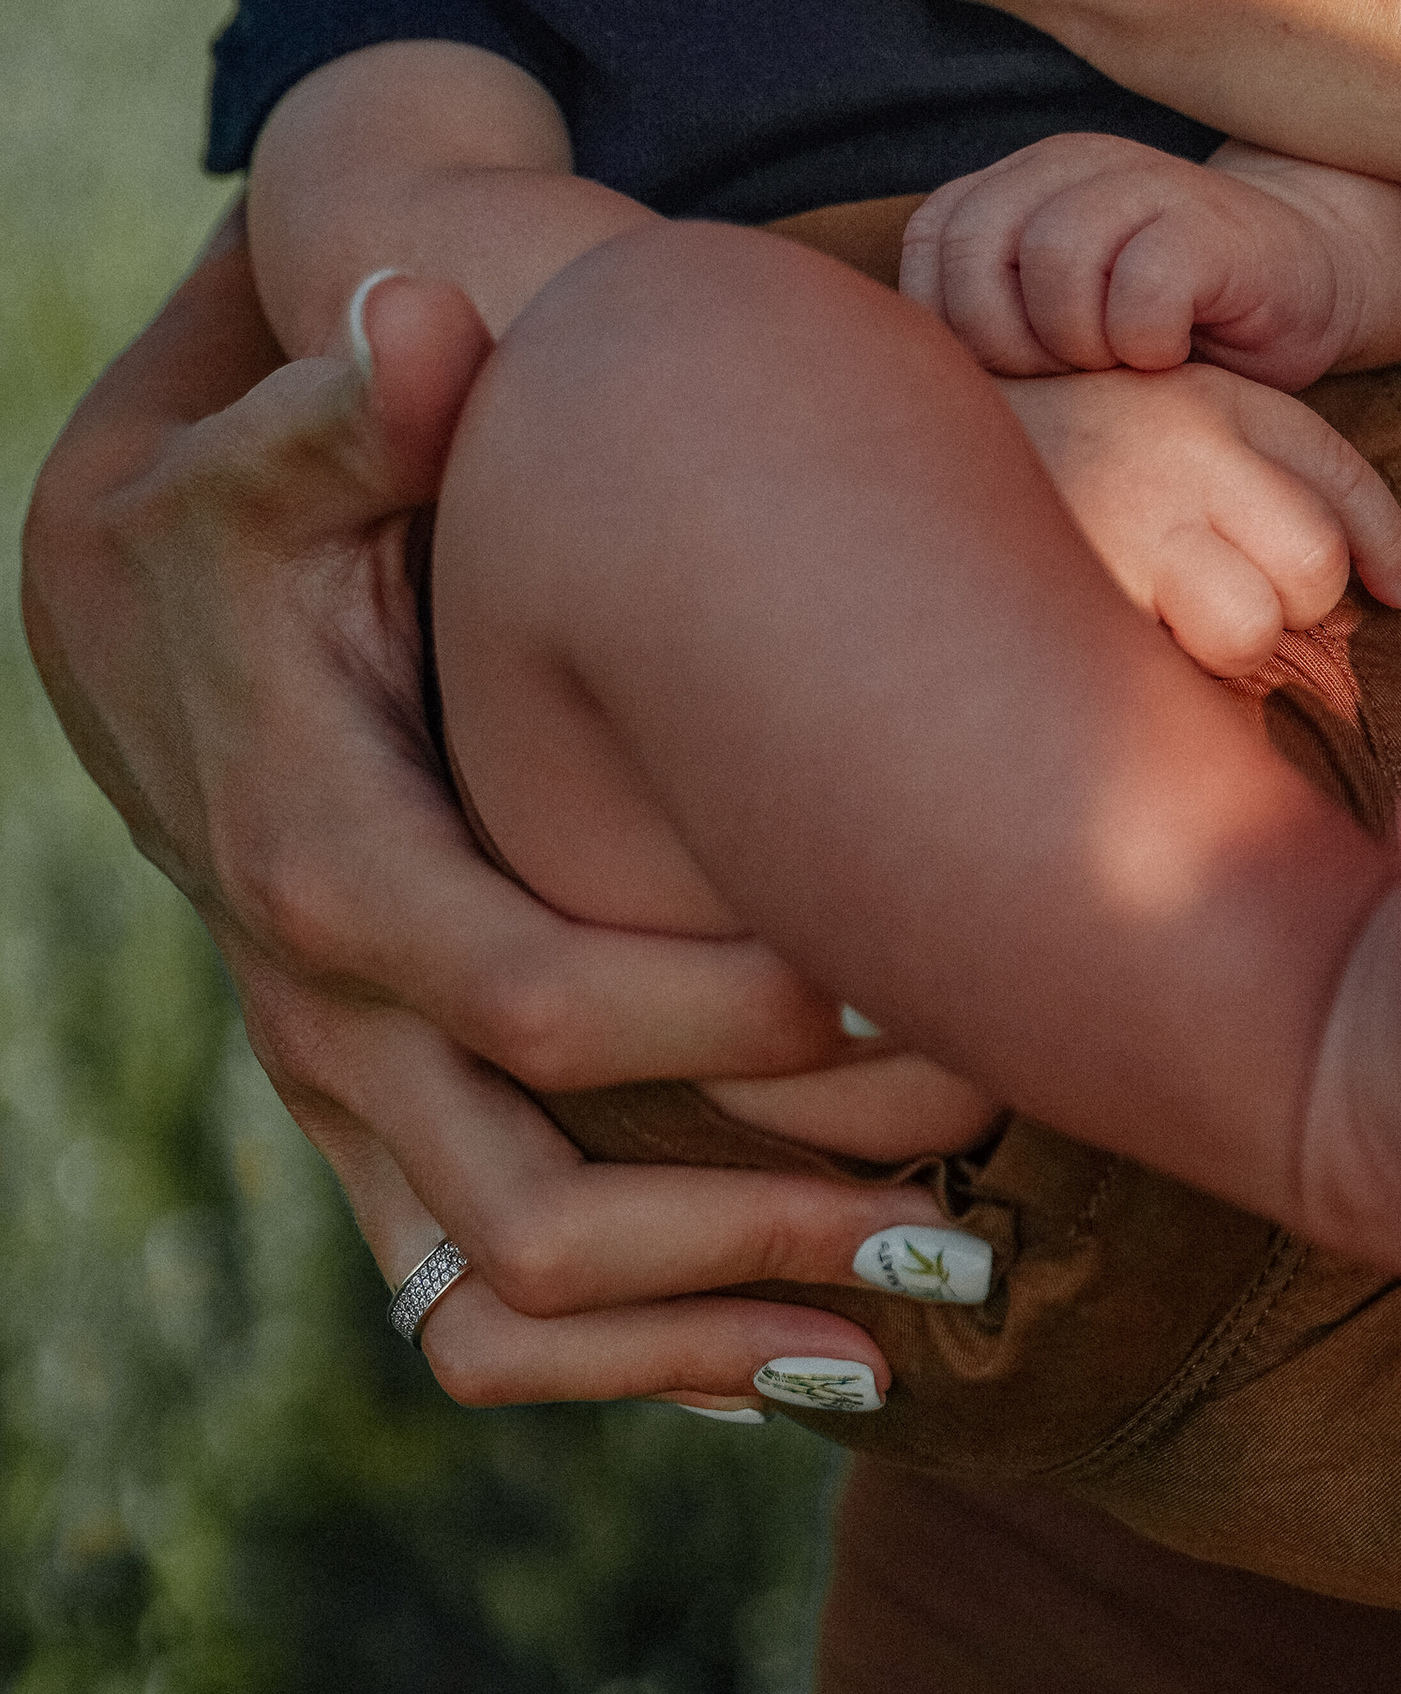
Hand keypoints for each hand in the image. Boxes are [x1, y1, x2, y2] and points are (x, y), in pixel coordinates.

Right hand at [22, 231, 942, 1409]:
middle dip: (751, 1225)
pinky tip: (811, 1358)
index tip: (894, 992)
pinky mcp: (383, 1143)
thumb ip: (358, 412)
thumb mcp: (281, 464)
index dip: (716, 1019)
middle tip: (962, 1215)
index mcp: (330, 878)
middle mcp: (331, 1026)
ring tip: (919, 1319)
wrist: (145, 650)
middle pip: (534, 1213)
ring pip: (507, 1308)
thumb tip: (425, 329)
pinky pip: (488, 1320)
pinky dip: (641, 1364)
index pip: (534, 1000)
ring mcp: (354, 1106)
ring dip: (714, 1330)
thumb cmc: (257, 540)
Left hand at [901, 134, 1357, 388]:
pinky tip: (1174, 357)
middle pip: (977, 251)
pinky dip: (1145, 346)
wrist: (1308, 284)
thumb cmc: (1174, 325)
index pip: (931, 244)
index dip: (955, 326)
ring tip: (1121, 365)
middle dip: (1009, 342)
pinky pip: (1138, 291)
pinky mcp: (1207, 225)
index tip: (1017, 370)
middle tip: (1069, 375)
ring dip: (1080, 344)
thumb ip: (994, 321)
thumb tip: (923, 388)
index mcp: (1020, 185)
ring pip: (1054, 261)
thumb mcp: (1063, 319)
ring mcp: (1141, 183)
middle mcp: (1070, 167)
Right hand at [1000, 359, 1400, 673]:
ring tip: (1163, 621)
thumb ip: (1276, 472)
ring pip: (1253, 628)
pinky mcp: (1082, 589)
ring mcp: (1129, 522)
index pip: (1343, 486)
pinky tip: (1119, 643)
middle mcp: (1180, 451)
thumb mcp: (1171, 412)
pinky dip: (1163, 680)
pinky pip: (1174, 672)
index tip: (1398, 590)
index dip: (1383, 551)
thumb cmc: (1054, 448)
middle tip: (1223, 598)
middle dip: (1291, 605)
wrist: (892, 441)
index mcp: (1211, 402)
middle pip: (1314, 566)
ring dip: (1226, 652)